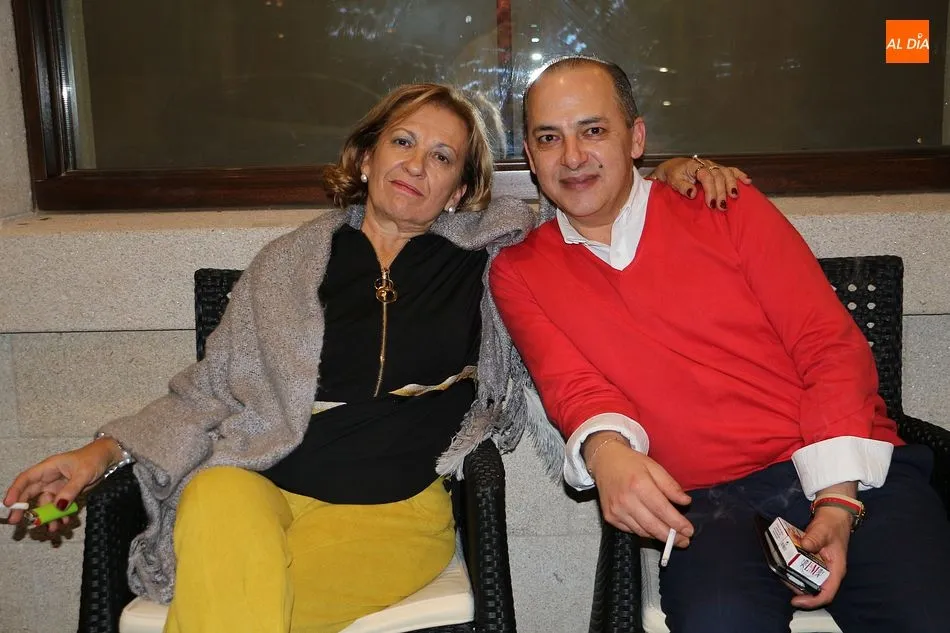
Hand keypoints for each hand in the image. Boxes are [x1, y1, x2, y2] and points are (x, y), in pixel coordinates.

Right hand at [2, 438, 121, 532]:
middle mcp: (49, 478)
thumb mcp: (83, 473)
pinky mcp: (65, 495)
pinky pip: (59, 508)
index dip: (15, 491)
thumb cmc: (93, 459)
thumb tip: (58, 506)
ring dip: (48, 517)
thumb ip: (71, 490)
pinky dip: (60, 517)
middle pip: (30, 495)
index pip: (26, 479)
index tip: (8, 504)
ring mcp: (57, 488)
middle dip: (23, 509)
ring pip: (46, 505)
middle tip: (17, 523)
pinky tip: (65, 523)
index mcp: (49, 468)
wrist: (107, 458)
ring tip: (53, 528)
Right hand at [585, 434, 693, 545]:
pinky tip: (652, 529)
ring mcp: (616, 510)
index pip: (662, 510)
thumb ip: (670, 486)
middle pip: (653, 526)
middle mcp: (626, 500)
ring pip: (642, 532)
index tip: (689, 531)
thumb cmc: (631, 463)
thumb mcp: (654, 467)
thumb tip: (686, 502)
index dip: (677, 523)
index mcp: (639, 485)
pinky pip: (631, 530)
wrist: (604, 461)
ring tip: (672, 537)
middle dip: (671, 537)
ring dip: (658, 536)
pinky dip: (644, 532)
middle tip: (684, 541)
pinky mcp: (610, 517)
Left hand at [649, 156, 751, 210]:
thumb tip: (693, 193)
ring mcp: (714, 166)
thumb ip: (682, 187)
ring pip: (727, 173)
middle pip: (719, 176)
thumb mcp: (673, 181)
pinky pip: (732, 170)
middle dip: (721, 192)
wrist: (674, 167)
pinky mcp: (718, 169)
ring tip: (734, 197)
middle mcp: (707, 164)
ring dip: (732, 185)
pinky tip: (747, 182)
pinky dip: (740, 175)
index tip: (711, 204)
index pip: (706, 176)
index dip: (710, 190)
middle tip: (721, 207)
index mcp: (695, 166)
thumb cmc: (673, 175)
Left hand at [791, 506, 852, 608]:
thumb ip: (815, 537)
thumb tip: (804, 545)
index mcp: (836, 569)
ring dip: (795, 580)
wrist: (833, 515)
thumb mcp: (823, 530)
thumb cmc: (832, 524)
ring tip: (781, 572)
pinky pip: (803, 570)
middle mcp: (829, 572)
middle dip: (799, 590)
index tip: (796, 601)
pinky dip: (794, 569)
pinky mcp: (813, 561)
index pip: (827, 593)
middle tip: (783, 580)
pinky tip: (784, 563)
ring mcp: (821, 567)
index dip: (812, 601)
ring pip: (808, 581)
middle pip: (815, 590)